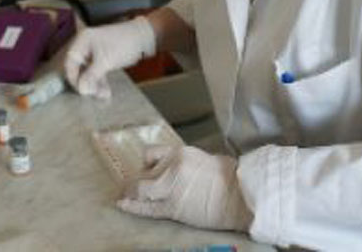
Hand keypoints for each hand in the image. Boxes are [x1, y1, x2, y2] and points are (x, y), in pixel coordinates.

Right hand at [64, 17, 155, 99]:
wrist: (143, 38)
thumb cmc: (123, 43)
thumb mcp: (105, 61)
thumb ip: (91, 76)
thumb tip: (81, 90)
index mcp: (82, 40)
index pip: (70, 61)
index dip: (73, 76)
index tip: (79, 89)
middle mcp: (86, 45)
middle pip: (80, 68)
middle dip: (86, 82)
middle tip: (92, 94)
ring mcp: (95, 52)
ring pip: (89, 72)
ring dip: (95, 84)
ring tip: (102, 95)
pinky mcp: (104, 58)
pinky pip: (98, 72)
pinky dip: (101, 81)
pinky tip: (105, 92)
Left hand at [117, 145, 252, 232]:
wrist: (240, 194)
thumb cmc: (229, 178)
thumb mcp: (203, 160)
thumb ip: (185, 165)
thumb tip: (175, 172)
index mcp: (181, 153)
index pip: (150, 154)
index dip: (145, 164)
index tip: (143, 171)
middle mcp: (172, 167)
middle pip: (143, 173)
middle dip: (135, 182)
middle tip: (128, 188)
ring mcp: (171, 187)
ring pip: (141, 189)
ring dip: (131, 194)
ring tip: (124, 198)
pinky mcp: (173, 207)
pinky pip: (147, 208)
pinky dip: (133, 207)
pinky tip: (122, 205)